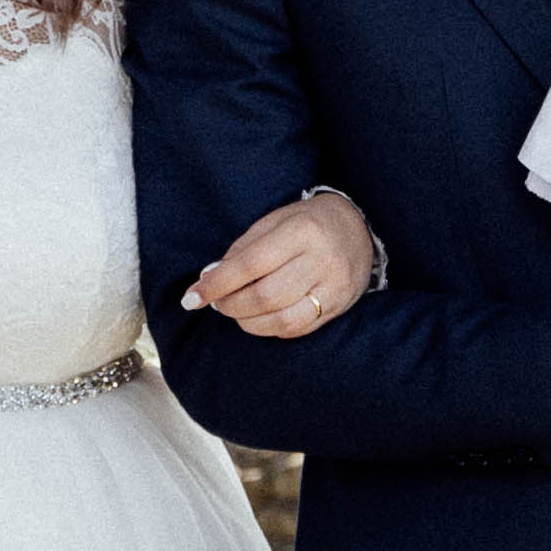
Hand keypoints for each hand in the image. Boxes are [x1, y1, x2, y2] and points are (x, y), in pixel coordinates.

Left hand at [185, 190, 376, 338]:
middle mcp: (321, 260)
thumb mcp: (273, 222)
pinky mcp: (338, 308)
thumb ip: (241, 250)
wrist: (357, 229)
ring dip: (247, 321)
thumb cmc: (306, 224)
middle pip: (265, 295)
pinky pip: (297, 329)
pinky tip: (257, 318)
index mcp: (302, 231)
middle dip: (230, 304)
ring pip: (282, 318)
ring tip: (234, 311)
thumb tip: (208, 279)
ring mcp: (333, 287)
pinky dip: (268, 328)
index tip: (192, 297)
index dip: (217, 283)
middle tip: (215, 302)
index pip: (251, 264)